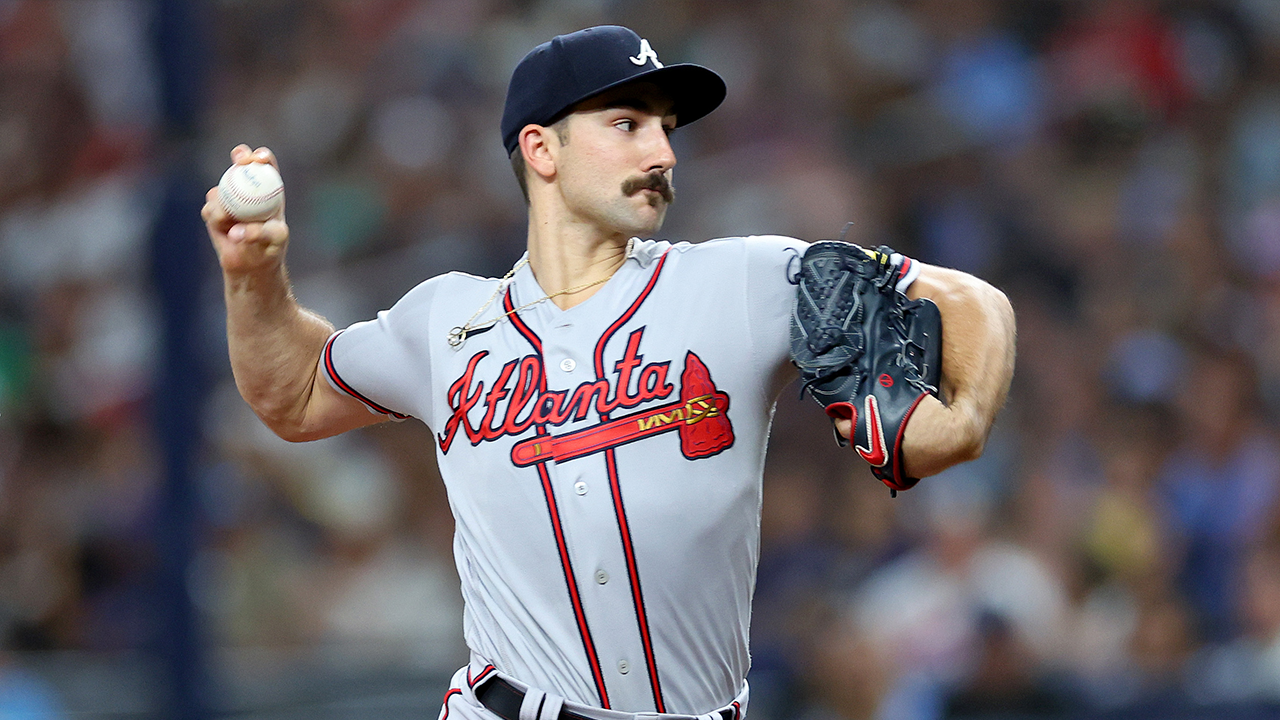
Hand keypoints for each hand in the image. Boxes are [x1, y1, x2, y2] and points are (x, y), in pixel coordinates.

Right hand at [202, 145, 288, 274]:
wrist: (252, 264)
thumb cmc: (271, 248)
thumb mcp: (276, 239)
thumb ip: (264, 232)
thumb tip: (238, 230)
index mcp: (268, 188)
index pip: (266, 164)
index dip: (261, 156)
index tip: (259, 159)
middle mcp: (248, 188)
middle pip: (242, 162)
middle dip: (241, 155)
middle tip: (240, 162)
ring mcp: (229, 198)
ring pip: (221, 188)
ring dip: (224, 203)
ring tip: (231, 221)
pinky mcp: (214, 211)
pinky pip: (209, 208)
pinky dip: (215, 217)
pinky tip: (224, 229)